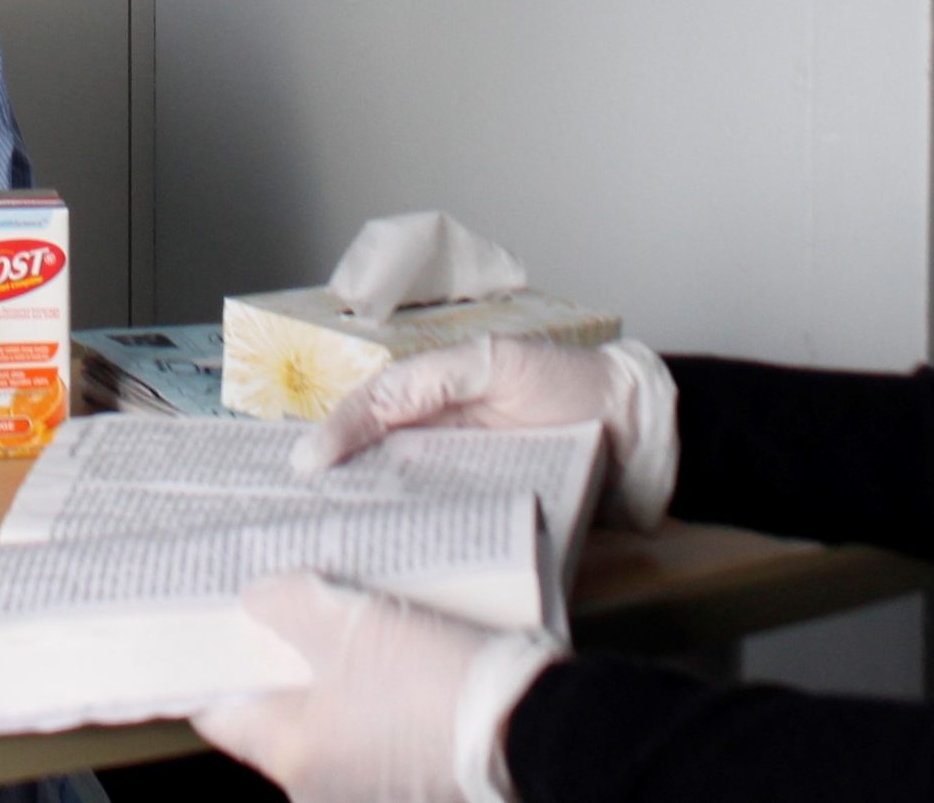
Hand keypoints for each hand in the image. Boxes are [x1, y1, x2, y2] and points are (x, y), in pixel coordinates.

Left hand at [194, 574, 558, 802]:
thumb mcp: (350, 624)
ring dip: (335, 676)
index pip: (219, 714)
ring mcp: (370, 793)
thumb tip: (257, 602)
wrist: (535, 730)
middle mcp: (321, 790)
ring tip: (355, 620)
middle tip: (292, 603)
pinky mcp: (415, 786)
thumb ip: (285, 605)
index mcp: (293, 758)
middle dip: (284, 659)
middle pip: (278, 715)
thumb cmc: (433, 683)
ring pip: (331, 722)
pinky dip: (376, 697)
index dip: (213, 662)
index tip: (217, 621)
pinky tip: (398, 654)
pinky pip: (375, 733)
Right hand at [294, 336, 678, 529]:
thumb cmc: (570, 384)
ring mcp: (464, 486)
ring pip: (403, 508)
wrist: (640, 432)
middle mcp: (438, 444)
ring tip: (330, 550)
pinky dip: (421, 552)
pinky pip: (447, 538)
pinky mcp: (492, 523)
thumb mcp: (497, 364)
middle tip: (293, 516)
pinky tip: (397, 570)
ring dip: (371, 527)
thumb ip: (433, 379)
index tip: (304, 468)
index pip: (366, 415)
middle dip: (336, 490)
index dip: (332, 436)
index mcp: (432, 399)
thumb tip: (372, 406)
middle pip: (374, 467)